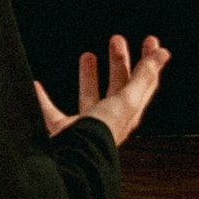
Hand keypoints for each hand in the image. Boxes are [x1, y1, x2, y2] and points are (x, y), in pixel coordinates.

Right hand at [36, 34, 170, 146]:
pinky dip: (44, 98)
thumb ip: (143, 78)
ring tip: (88, 54)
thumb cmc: (103, 131)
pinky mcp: (63, 131)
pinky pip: (52, 111)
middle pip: (119, 86)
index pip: (144, 82)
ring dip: (89, 75)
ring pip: (90, 95)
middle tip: (116, 39)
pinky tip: (35, 86)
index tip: (151, 41)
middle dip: (120, 61)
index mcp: (128, 111)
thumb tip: (162, 53)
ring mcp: (86, 125)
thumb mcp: (127, 100)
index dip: (150, 61)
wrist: (75, 160)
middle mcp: (110, 118)